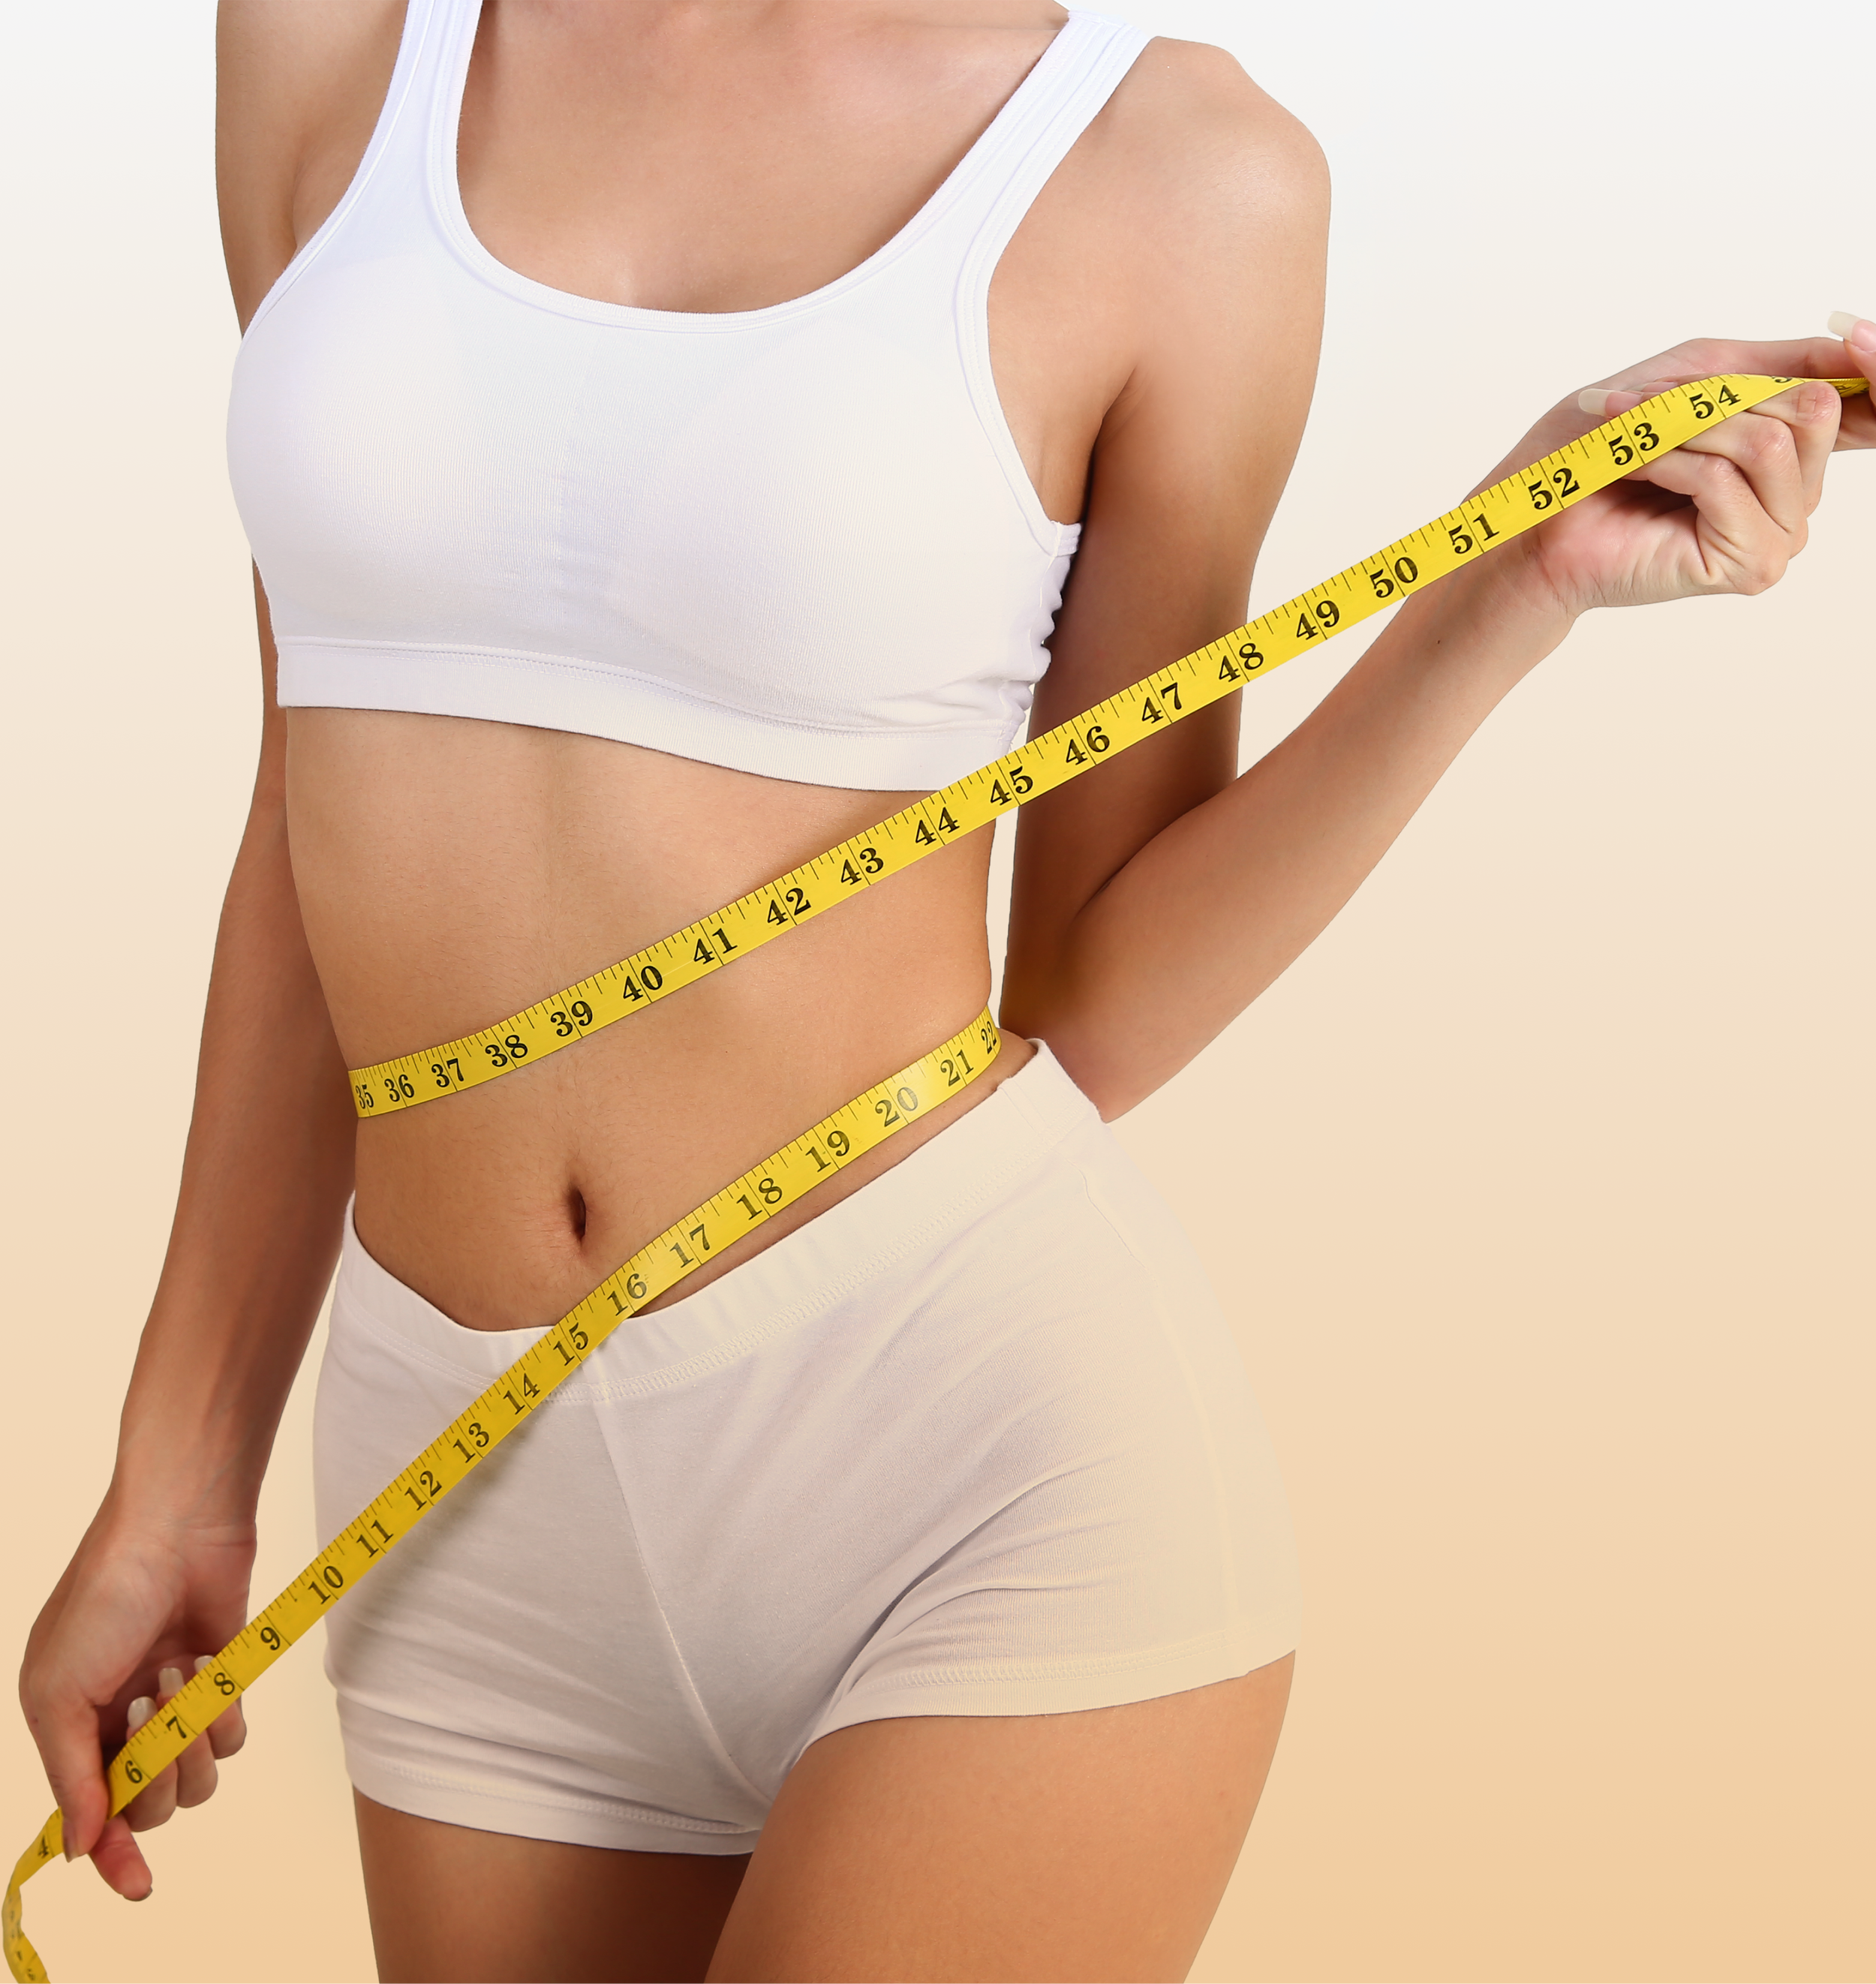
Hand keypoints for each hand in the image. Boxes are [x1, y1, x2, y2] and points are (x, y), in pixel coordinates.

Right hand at [18, 1489, 253, 1899]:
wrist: (179, 1528)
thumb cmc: (106, 1596)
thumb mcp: (59, 1691)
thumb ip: (72, 1775)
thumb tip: (82, 1846)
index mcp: (68, 1728)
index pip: (89, 1814)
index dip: (111, 1853)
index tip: (137, 1884)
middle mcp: (119, 1723)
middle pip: (147, 1804)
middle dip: (157, 1778)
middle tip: (154, 1721)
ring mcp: (172, 1704)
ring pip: (195, 1778)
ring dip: (191, 1743)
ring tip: (179, 1682)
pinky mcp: (220, 1681)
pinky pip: (229, 1737)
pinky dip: (222, 1713)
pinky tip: (205, 1666)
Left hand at [1470, 323, 1872, 625]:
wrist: (1541, 518)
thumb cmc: (1601, 450)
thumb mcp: (1695, 377)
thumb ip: (1781, 361)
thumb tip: (1856, 339)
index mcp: (1793, 450)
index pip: (1866, 406)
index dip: (1872, 365)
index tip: (1860, 335)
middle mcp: (1797, 495)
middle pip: (1815, 407)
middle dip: (1718, 393)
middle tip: (1643, 405)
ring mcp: (1779, 534)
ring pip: (1772, 440)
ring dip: (1686, 426)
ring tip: (1632, 442)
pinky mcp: (1750, 565)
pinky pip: (1726, 481)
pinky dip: (1670, 464)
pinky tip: (1637, 476)